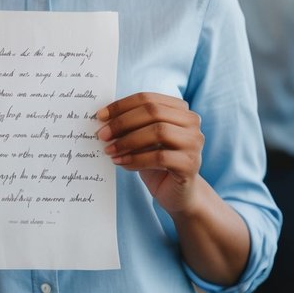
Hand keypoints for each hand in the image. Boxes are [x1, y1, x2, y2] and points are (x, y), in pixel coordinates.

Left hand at [97, 92, 203, 214]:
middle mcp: (191, 122)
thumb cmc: (157, 162)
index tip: (100, 116)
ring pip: (158, 132)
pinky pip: (160, 157)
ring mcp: (194, 142)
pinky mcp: (190, 164)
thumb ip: (130, 125)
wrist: (178, 193)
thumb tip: (103, 118)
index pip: (147, 98)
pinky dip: (136, 159)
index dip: (121, 106)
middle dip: (123, 122)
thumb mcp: (143, 139)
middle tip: (102, 135)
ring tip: (109, 150)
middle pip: (153, 111)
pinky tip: (121, 163)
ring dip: (128, 141)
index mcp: (180, 109)